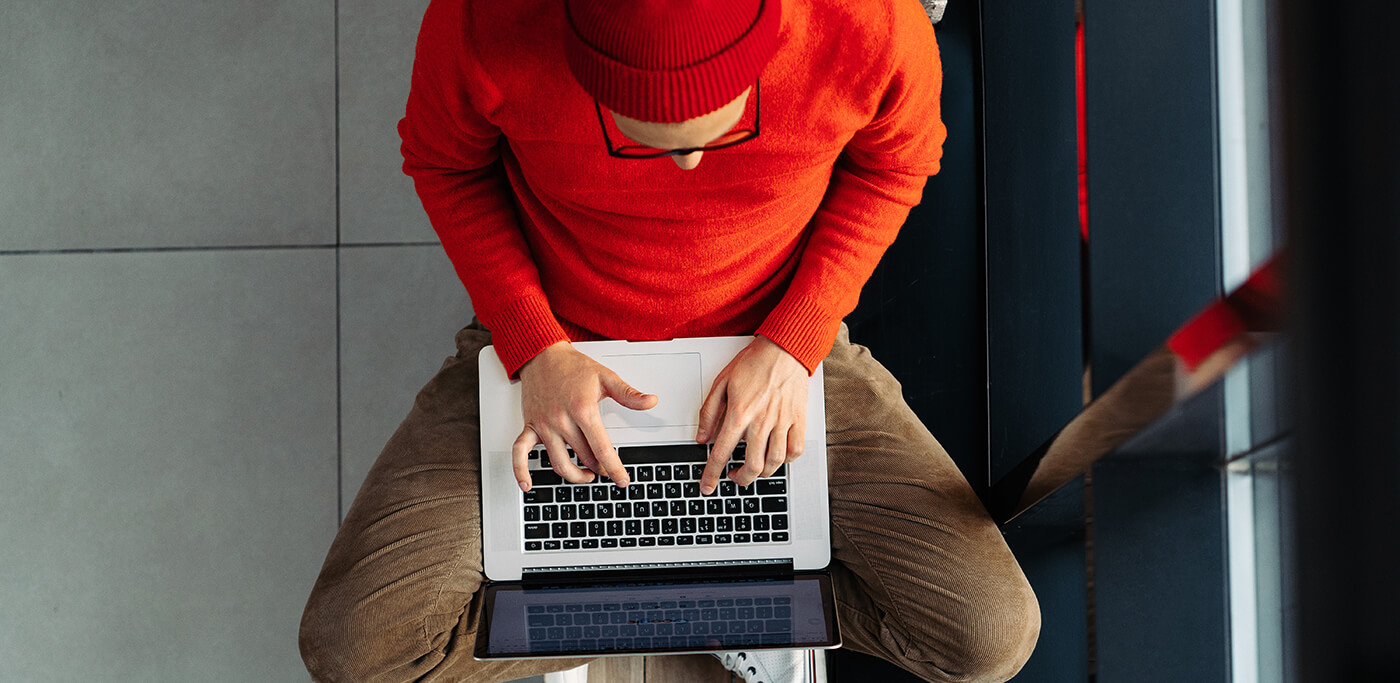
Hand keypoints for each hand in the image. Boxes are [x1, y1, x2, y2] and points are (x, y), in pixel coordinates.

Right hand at [512, 342, 657, 490]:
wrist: (542, 355)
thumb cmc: (573, 367)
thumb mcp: (606, 377)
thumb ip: (629, 394)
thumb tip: (651, 401)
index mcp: (583, 410)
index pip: (602, 449)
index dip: (615, 468)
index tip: (622, 480)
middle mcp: (562, 420)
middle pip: (584, 458)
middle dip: (600, 469)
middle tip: (608, 470)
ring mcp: (544, 425)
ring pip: (559, 463)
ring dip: (574, 476)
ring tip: (586, 475)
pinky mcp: (529, 426)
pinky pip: (520, 453)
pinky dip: (521, 471)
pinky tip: (527, 485)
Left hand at [695, 336, 807, 493]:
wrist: (784, 350)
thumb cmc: (753, 363)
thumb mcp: (721, 383)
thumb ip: (709, 412)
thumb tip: (702, 437)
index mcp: (739, 414)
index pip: (721, 453)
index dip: (711, 474)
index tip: (707, 486)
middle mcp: (761, 422)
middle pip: (752, 466)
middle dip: (740, 479)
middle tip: (734, 477)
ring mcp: (782, 422)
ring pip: (774, 463)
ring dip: (761, 474)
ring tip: (753, 470)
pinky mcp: (798, 420)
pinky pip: (795, 450)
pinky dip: (786, 460)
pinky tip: (777, 457)